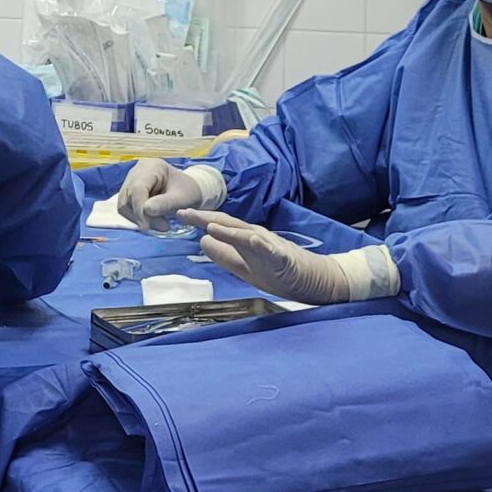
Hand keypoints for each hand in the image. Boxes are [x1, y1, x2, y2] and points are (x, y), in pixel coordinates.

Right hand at [111, 159, 221, 234]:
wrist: (188, 190)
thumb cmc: (188, 191)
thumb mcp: (182, 198)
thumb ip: (165, 203)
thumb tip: (146, 210)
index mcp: (152, 166)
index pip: (138, 188)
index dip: (139, 209)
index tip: (146, 227)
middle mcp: (137, 171)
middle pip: (128, 197)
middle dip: (141, 216)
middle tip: (162, 226)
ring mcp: (131, 180)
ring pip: (124, 204)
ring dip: (138, 218)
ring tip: (160, 224)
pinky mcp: (130, 191)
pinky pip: (126, 207)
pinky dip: (137, 217)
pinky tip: (152, 220)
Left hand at [189, 210, 399, 305]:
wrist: (314, 279)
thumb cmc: (280, 271)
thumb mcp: (246, 266)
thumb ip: (225, 255)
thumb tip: (202, 241)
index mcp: (245, 240)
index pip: (219, 227)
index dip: (199, 220)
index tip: (177, 214)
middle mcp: (256, 237)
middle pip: (228, 225)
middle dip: (205, 218)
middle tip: (182, 212)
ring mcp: (271, 246)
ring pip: (247, 235)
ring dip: (228, 230)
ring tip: (209, 224)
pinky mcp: (284, 257)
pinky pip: (272, 250)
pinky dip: (261, 244)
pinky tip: (252, 240)